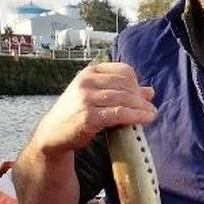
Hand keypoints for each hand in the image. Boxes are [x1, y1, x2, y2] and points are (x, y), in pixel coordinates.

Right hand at [31, 62, 155, 155]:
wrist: (52, 132)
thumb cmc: (76, 113)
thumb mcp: (96, 96)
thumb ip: (121, 92)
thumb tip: (150, 91)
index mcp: (89, 72)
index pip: (123, 70)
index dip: (136, 83)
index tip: (141, 95)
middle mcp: (86, 82)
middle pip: (126, 85)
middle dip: (141, 97)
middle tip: (150, 107)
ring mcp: (86, 98)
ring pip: (124, 99)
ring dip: (142, 107)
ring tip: (151, 113)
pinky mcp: (89, 116)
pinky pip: (120, 113)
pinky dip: (137, 116)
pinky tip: (146, 119)